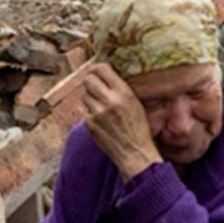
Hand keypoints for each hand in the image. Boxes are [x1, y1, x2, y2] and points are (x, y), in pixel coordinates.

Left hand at [83, 64, 161, 180]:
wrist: (135, 153)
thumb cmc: (139, 129)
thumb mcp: (136, 103)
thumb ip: (120, 89)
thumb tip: (106, 76)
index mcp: (123, 93)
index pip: (101, 69)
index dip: (97, 69)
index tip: (97, 72)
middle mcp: (109, 101)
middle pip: (88, 80)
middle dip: (90, 81)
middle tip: (95, 85)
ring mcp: (97, 113)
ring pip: (84, 95)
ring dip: (90, 97)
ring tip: (100, 104)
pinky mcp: (89, 124)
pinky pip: (85, 111)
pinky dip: (91, 113)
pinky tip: (101, 119)